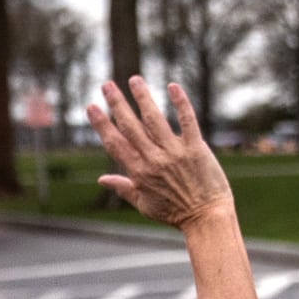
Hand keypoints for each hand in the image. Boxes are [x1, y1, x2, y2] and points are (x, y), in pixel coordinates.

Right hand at [88, 77, 232, 226]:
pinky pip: (187, 122)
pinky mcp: (196, 148)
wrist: (206, 218)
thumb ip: (122, 187)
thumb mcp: (144, 204)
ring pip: (155, 120)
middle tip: (106, 84)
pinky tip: (173, 86)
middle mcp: (154, 160)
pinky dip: (181, 103)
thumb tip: (101, 179)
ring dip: (143, 98)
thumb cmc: (175, 214)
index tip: (92, 107)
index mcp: (139, 173)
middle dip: (117, 104)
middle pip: (131, 127)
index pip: (115, 143)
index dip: (102, 124)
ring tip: (134, 80)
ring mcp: (175, 153)